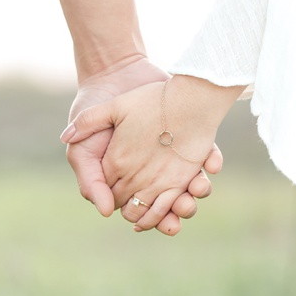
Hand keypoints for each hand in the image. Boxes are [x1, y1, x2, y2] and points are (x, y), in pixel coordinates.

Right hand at [64, 58, 222, 234]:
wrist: (116, 74)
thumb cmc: (94, 116)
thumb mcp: (83, 149)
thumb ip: (90, 181)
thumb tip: (105, 213)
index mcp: (127, 181)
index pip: (143, 211)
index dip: (153, 219)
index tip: (162, 221)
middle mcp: (152, 172)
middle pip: (172, 204)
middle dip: (180, 210)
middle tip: (183, 207)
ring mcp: (172, 155)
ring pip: (193, 186)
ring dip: (198, 192)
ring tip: (198, 187)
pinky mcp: (189, 138)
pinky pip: (208, 158)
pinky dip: (212, 162)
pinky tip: (211, 163)